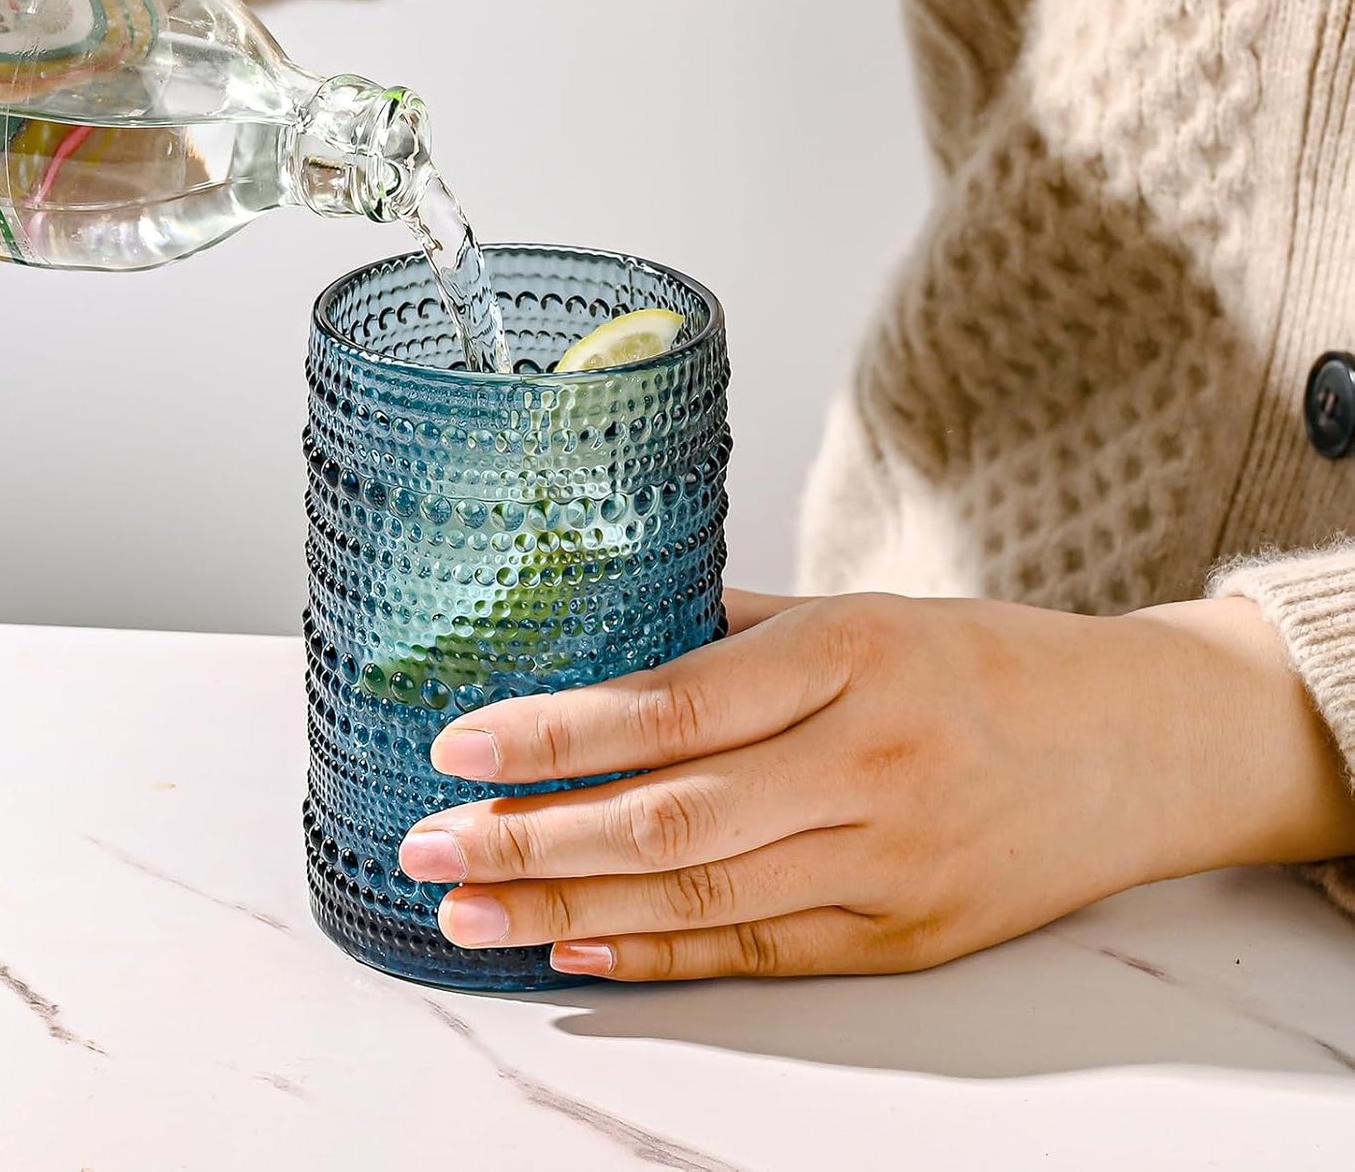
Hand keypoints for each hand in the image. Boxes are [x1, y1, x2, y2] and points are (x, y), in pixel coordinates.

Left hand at [398, 590, 1354, 979]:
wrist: (1134, 745)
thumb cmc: (984, 663)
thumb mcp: (865, 612)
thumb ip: (736, 632)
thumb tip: (608, 645)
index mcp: (852, 655)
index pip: (675, 702)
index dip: (559, 734)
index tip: (460, 744)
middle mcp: (868, 762)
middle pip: (670, 817)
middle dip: (532, 836)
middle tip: (429, 847)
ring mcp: (891, 860)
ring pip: (700, 897)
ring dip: (569, 908)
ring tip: (471, 910)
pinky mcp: (905, 935)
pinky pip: (759, 949)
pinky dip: (657, 953)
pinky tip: (576, 948)